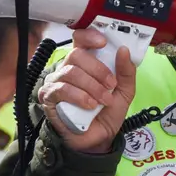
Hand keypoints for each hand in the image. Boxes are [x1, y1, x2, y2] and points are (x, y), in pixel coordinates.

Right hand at [38, 28, 135, 152]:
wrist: (98, 139)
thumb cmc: (106, 113)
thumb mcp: (124, 92)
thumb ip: (126, 72)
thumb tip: (124, 51)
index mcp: (85, 63)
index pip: (80, 39)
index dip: (89, 36)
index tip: (103, 43)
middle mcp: (67, 69)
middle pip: (77, 55)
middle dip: (98, 70)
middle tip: (111, 85)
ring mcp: (56, 82)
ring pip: (71, 72)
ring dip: (92, 86)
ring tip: (103, 100)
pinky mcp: (49, 98)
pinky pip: (61, 90)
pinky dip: (79, 96)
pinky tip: (89, 105)